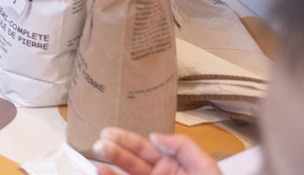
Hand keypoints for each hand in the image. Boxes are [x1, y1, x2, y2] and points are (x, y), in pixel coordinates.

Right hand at [93, 128, 220, 174]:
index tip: (109, 133)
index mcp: (172, 166)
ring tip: (98, 161)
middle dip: (113, 152)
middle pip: (130, 162)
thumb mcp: (205, 169)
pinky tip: (103, 174)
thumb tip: (156, 136)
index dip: (126, 139)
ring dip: (110, 169)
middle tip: (99, 145)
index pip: (145, 148)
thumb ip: (183, 146)